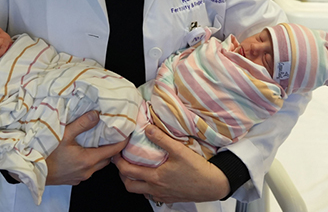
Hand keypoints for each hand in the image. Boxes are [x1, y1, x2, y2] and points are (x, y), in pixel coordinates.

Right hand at [45, 110, 128, 184]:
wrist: (30, 170)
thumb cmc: (45, 153)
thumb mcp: (64, 134)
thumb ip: (82, 123)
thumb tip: (97, 114)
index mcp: (88, 160)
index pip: (113, 151)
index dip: (122, 141)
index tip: (128, 132)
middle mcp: (87, 171)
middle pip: (107, 159)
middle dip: (112, 148)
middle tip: (113, 134)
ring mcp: (80, 177)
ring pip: (97, 165)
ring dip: (100, 154)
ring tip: (98, 141)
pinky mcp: (73, 179)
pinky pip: (87, 170)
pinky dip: (90, 160)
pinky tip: (83, 151)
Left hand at [112, 124, 228, 203]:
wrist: (213, 185)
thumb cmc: (197, 169)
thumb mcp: (179, 150)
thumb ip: (162, 138)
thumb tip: (147, 128)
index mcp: (155, 177)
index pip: (128, 171)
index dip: (118, 162)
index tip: (115, 154)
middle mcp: (156, 188)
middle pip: (129, 186)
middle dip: (122, 175)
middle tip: (121, 164)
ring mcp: (162, 195)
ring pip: (140, 192)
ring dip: (134, 182)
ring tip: (135, 170)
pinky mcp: (169, 199)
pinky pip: (152, 195)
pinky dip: (146, 187)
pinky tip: (152, 179)